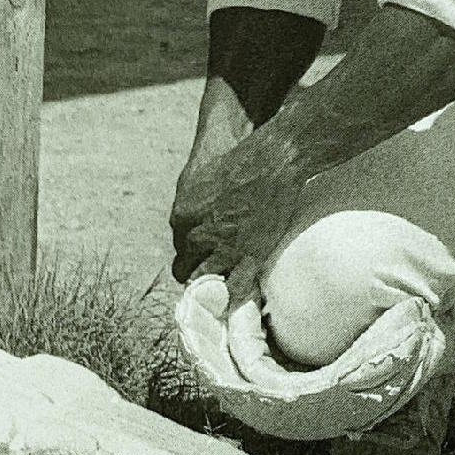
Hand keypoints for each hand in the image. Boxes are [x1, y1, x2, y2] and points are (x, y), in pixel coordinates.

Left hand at [170, 122, 307, 284]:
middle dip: (198, 267)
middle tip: (213, 266)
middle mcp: (197, 234)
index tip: (204, 253)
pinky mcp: (249, 256)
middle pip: (186, 266)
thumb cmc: (240, 161)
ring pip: (205, 280)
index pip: (179, 246)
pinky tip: (234, 294)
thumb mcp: (200, 178)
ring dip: (211, 283)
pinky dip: (231, 295)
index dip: (193, 250)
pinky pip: (234, 288)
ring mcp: (223, 248)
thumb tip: (188, 223)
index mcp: (181, 215)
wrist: (274, 159)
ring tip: (221, 284)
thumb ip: (190, 205)